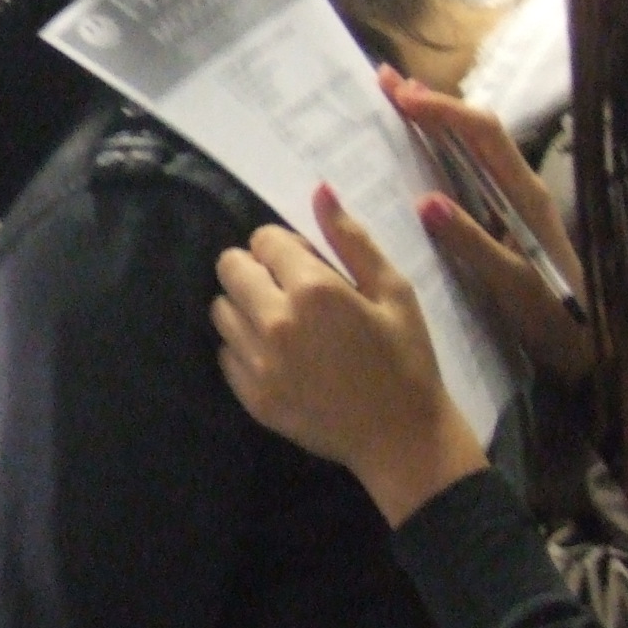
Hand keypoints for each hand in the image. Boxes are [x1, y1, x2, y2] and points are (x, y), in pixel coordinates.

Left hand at [213, 186, 489, 526]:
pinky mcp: (250, 396)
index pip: (264, 240)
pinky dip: (244, 346)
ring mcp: (257, 363)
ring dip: (246, 306)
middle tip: (290, 290)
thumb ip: (351, 239)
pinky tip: (279, 356)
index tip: (309, 265)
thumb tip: (319, 190)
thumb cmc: (406, 358)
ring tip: (283, 323)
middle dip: (256, 269)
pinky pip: (225, 352)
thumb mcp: (393, 290)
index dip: (285, 247)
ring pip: (221, 309)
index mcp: (313, 290)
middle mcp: (275, 322)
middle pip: (229, 267)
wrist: (401, 437)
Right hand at [380, 68, 593, 383]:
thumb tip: (426, 201)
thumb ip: (473, 242)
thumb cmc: (555, 315)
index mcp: (524, 194)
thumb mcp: (512, 283)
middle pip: (473, 130)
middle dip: (431, 103)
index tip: (403, 98)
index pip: (482, 134)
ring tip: (393, 103)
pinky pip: (464, 176)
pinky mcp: (500, 221)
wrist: (589, 344)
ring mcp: (508, 203)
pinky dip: (436, 155)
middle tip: (386, 81)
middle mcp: (517, 188)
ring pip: (468, 149)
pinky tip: (412, 157)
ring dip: (432, 123)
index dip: (444, 111)